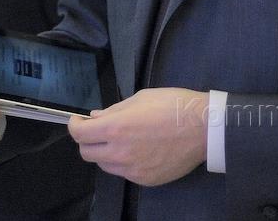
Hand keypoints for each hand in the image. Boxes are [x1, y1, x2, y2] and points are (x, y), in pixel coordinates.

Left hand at [67, 88, 208, 186]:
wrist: (204, 128)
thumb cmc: (171, 105)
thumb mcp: (139, 99)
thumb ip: (113, 111)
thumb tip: (95, 118)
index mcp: (116, 128)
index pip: (80, 134)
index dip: (74, 126)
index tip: (77, 121)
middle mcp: (120, 153)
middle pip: (87, 153)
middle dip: (87, 140)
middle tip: (96, 130)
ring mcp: (133, 170)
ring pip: (105, 165)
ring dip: (104, 152)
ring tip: (120, 140)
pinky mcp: (146, 180)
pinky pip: (124, 173)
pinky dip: (123, 162)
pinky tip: (137, 150)